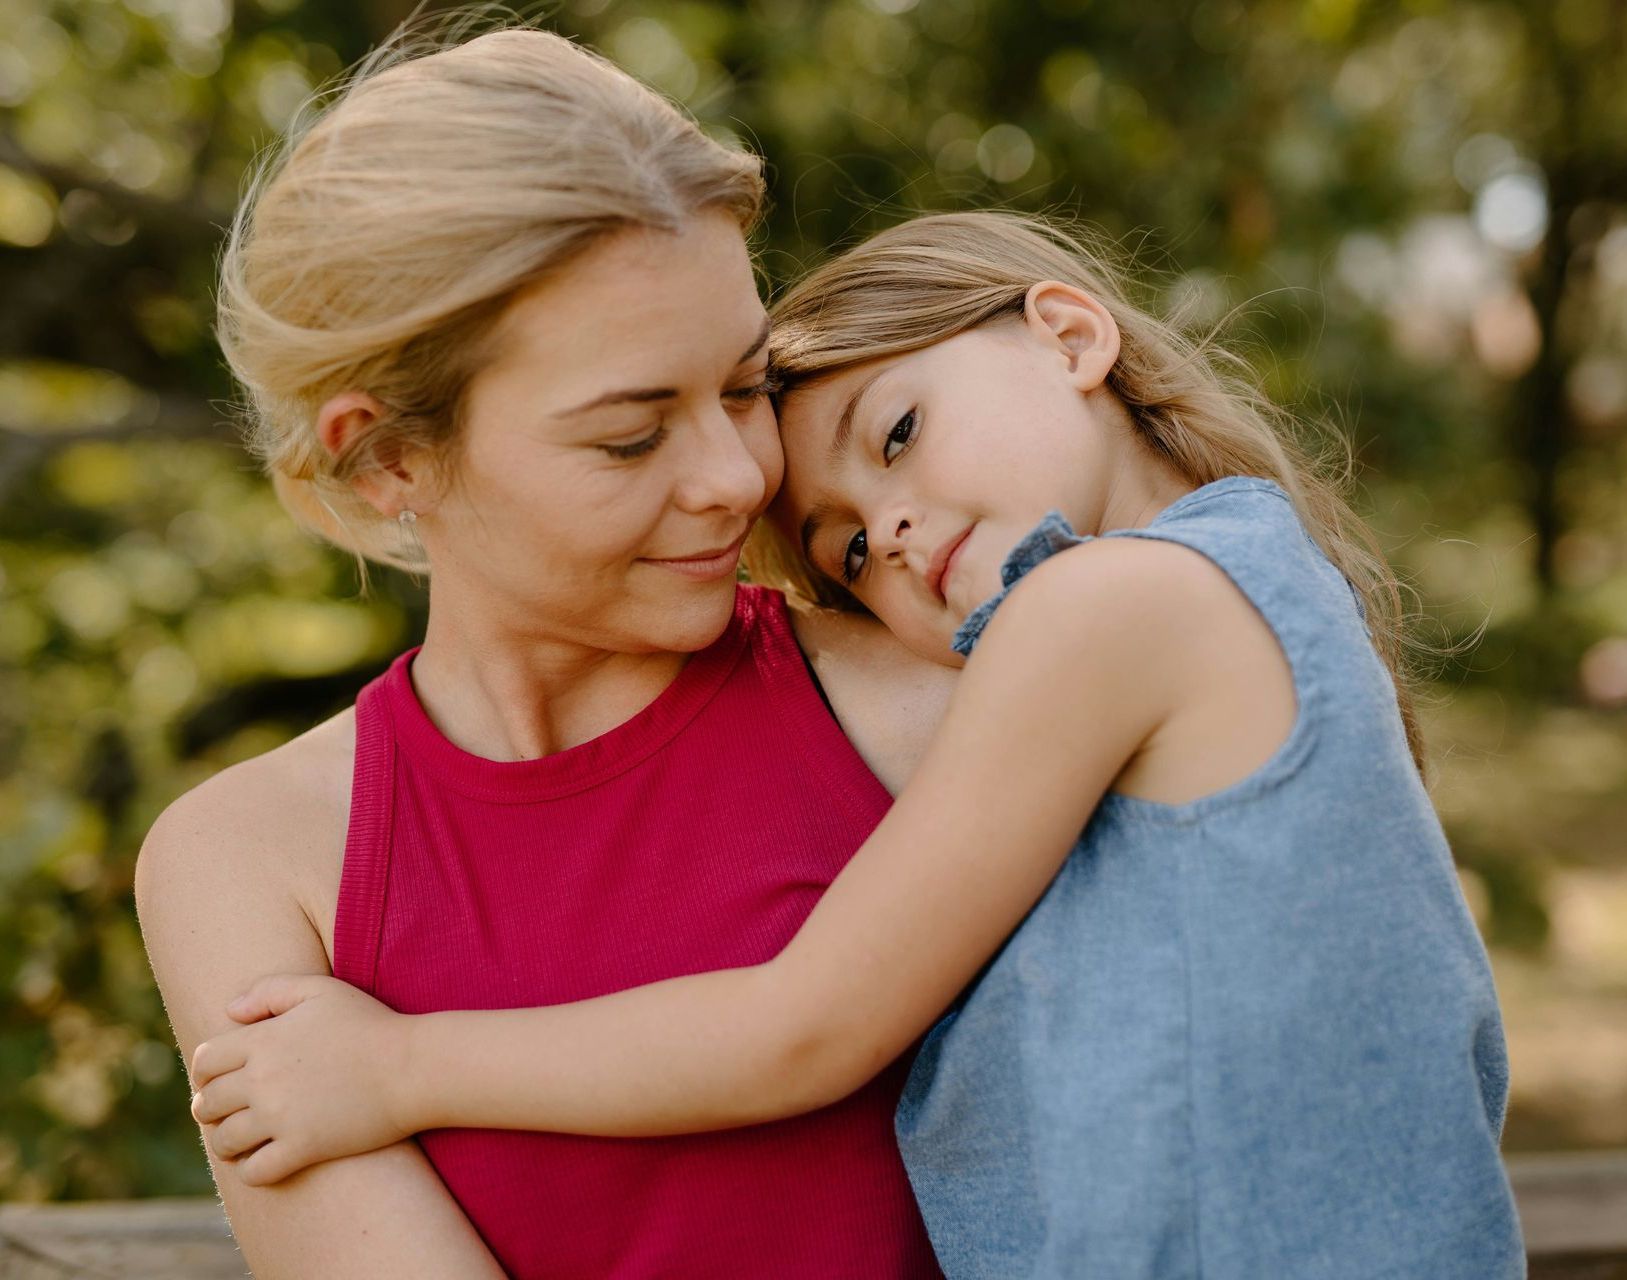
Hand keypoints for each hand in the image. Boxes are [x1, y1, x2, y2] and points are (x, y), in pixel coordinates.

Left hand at [190, 974, 416, 1185]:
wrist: (413, 1066)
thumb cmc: (370, 1024)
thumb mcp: (322, 991)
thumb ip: (271, 990)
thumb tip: (230, 1012)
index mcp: (263, 1040)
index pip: (205, 1061)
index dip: (204, 1072)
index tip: (216, 1079)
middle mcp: (263, 1080)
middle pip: (208, 1103)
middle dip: (210, 1108)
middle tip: (226, 1111)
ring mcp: (281, 1117)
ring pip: (224, 1141)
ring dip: (226, 1142)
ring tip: (239, 1140)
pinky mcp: (303, 1148)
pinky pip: (254, 1172)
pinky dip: (250, 1170)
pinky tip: (262, 1160)